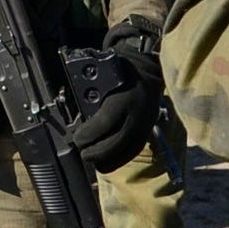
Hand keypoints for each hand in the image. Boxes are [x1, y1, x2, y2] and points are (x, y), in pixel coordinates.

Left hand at [67, 19, 163, 169]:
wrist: (147, 65)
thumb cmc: (118, 68)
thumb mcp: (101, 77)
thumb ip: (90, 97)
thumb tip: (78, 119)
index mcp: (124, 95)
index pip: (105, 122)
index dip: (89, 135)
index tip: (78, 139)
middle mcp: (139, 110)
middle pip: (118, 141)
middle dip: (98, 152)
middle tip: (84, 154)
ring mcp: (147, 120)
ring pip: (129, 148)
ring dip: (110, 159)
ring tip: (96, 162)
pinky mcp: (150, 126)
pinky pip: (136, 147)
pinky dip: (122, 157)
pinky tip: (110, 161)